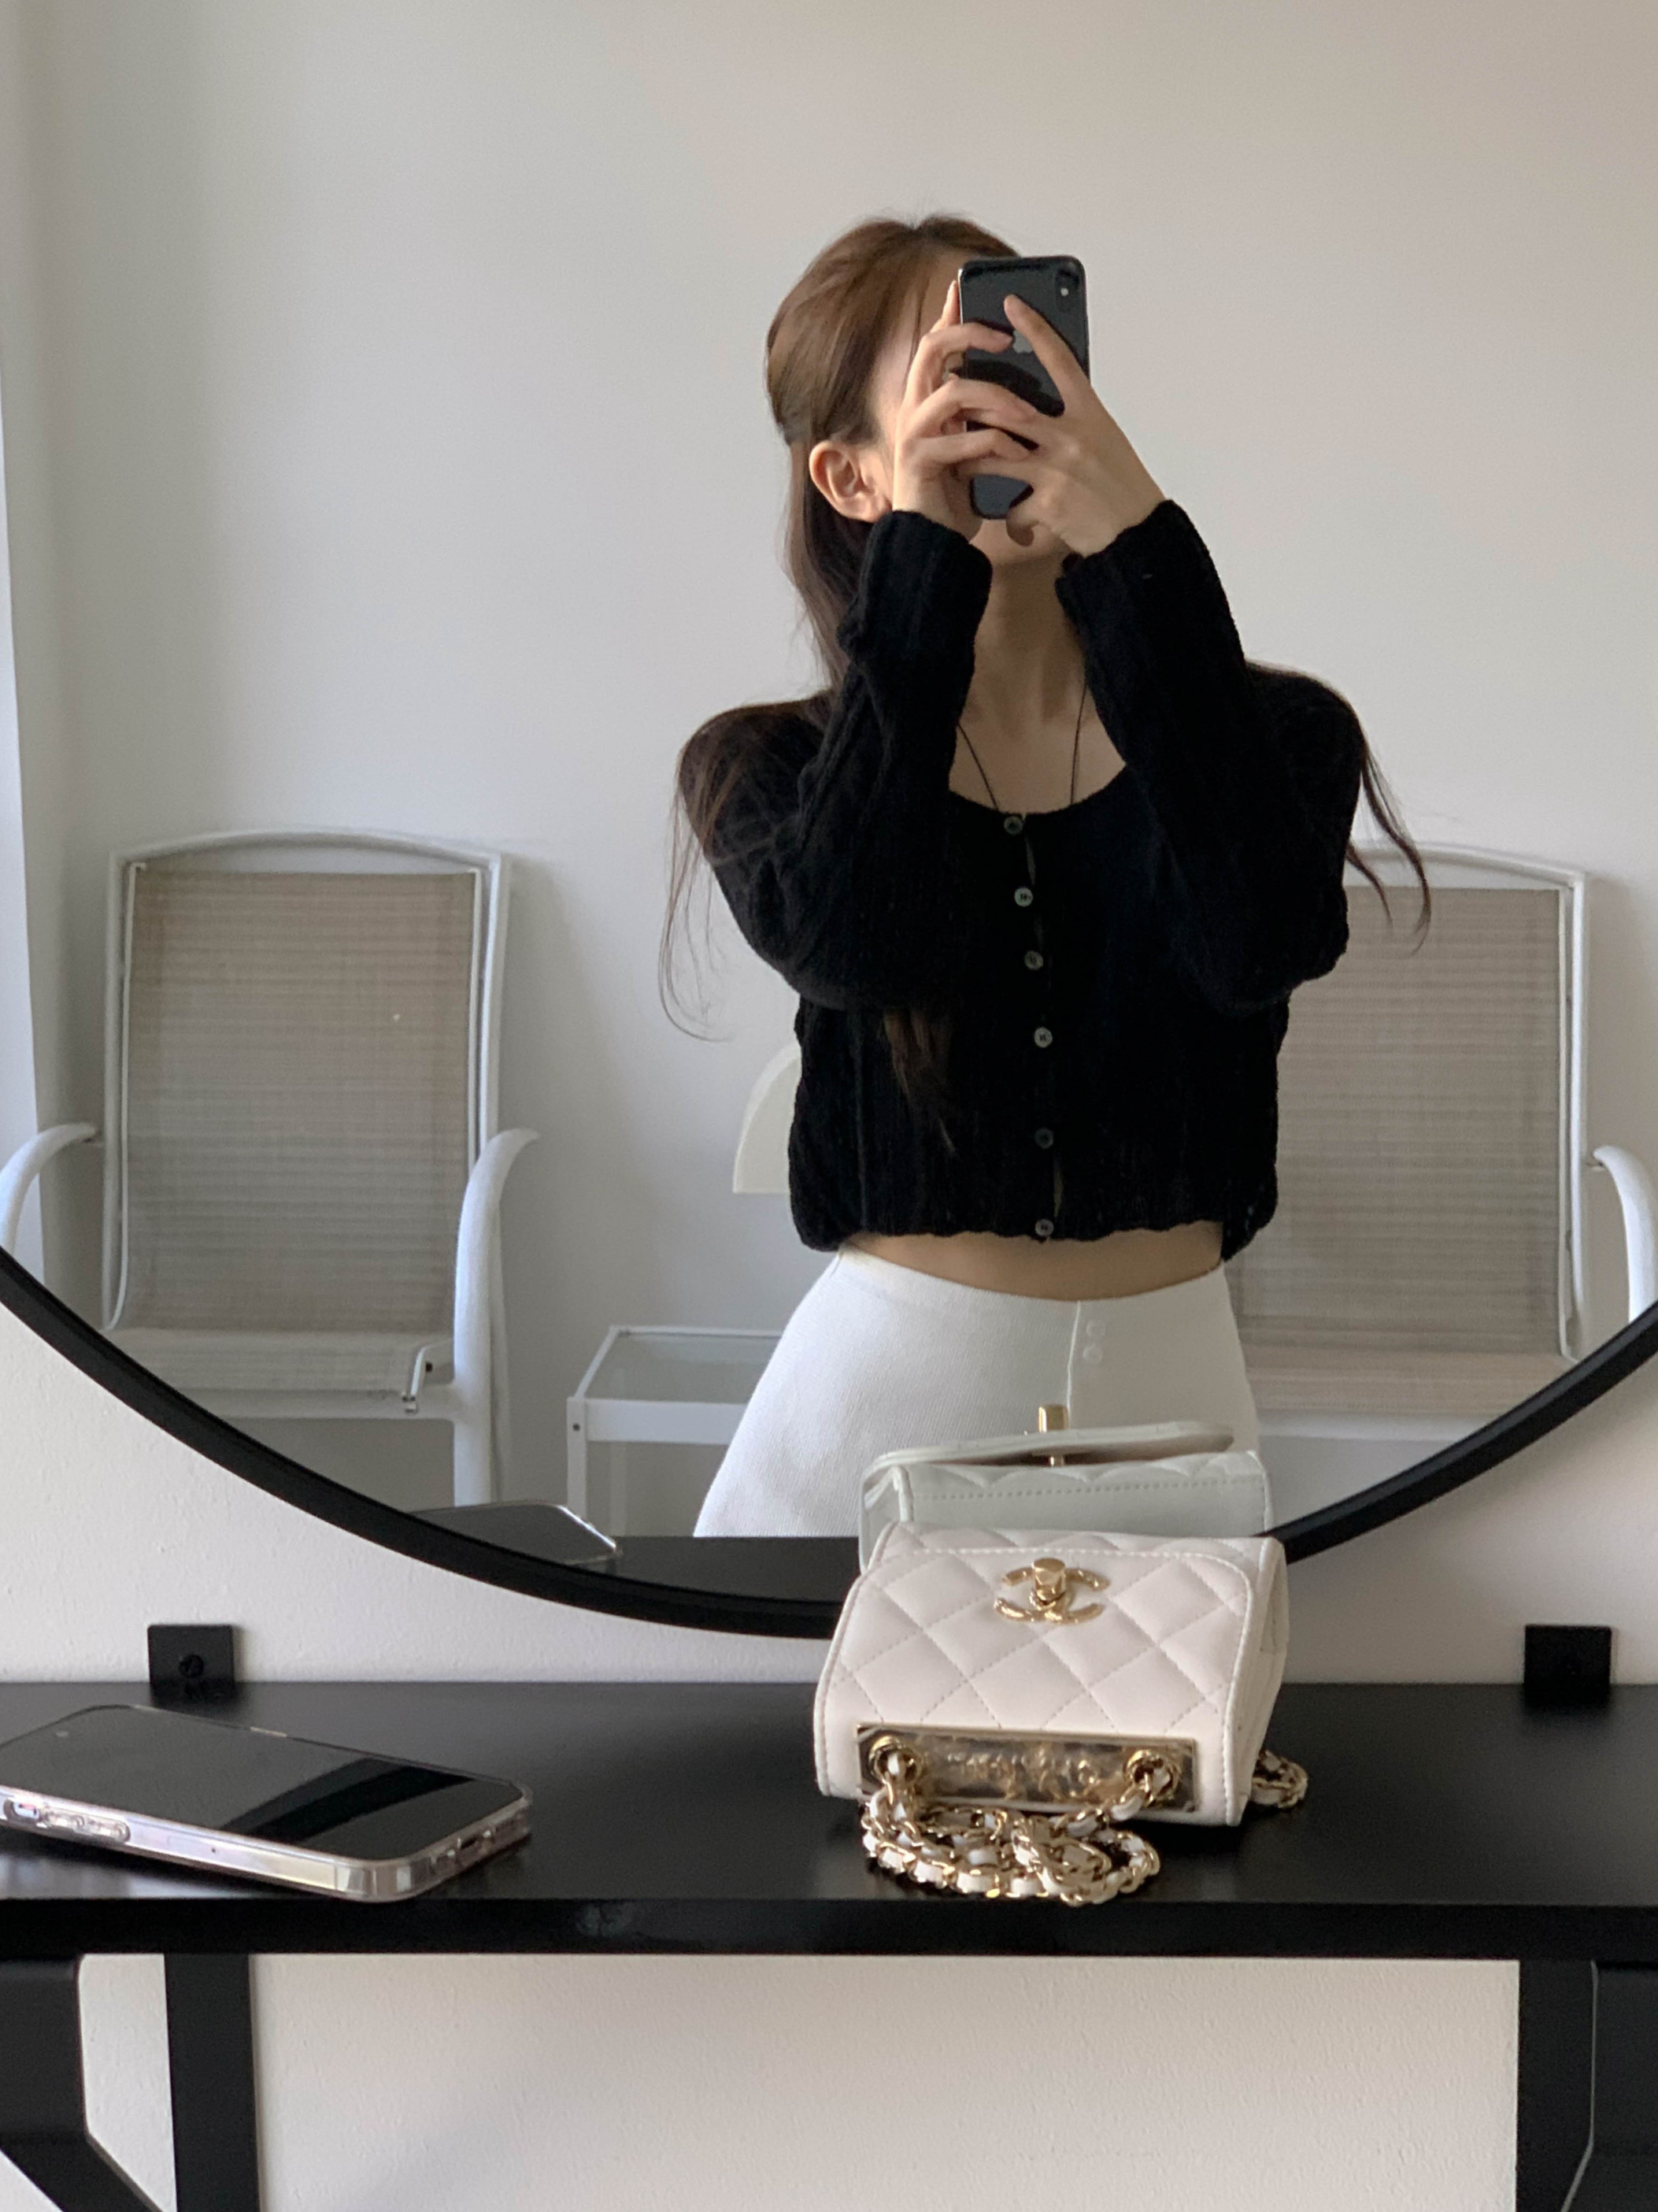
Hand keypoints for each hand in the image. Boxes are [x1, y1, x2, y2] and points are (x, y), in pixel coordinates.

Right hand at [888, 277, 1053, 539]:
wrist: (936, 540)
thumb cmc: (959, 493)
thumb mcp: (977, 443)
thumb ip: (988, 414)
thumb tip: (1027, 387)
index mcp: (929, 399)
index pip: (937, 343)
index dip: (949, 313)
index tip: (965, 287)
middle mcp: (915, 408)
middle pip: (931, 348)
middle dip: (969, 334)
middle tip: (1005, 338)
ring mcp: (913, 433)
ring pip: (954, 393)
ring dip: (996, 399)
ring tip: (1028, 414)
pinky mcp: (918, 461)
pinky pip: (959, 440)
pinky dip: (991, 444)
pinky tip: (1014, 453)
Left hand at [967, 292, 1164, 556]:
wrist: (1139, 535)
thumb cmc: (1124, 488)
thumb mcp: (1107, 441)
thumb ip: (1077, 422)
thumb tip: (1049, 409)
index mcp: (1091, 413)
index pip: (1059, 360)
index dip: (1034, 328)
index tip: (1011, 304)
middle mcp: (1073, 435)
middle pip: (1009, 408)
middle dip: (978, 407)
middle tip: (956, 404)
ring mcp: (1058, 468)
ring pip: (996, 454)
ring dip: (974, 460)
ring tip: (963, 464)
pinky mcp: (1049, 503)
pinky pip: (1013, 507)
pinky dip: (1013, 521)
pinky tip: (1020, 530)